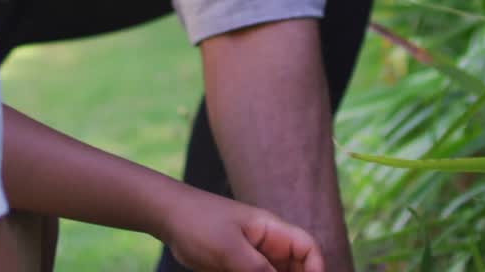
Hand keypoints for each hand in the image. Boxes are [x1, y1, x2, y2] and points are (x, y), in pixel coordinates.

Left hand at [161, 189, 324, 271]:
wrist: (168, 218)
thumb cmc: (199, 223)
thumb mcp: (229, 249)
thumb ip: (257, 270)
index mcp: (272, 231)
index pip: (307, 248)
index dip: (316, 269)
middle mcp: (267, 245)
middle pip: (295, 268)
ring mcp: (252, 258)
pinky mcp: (237, 268)